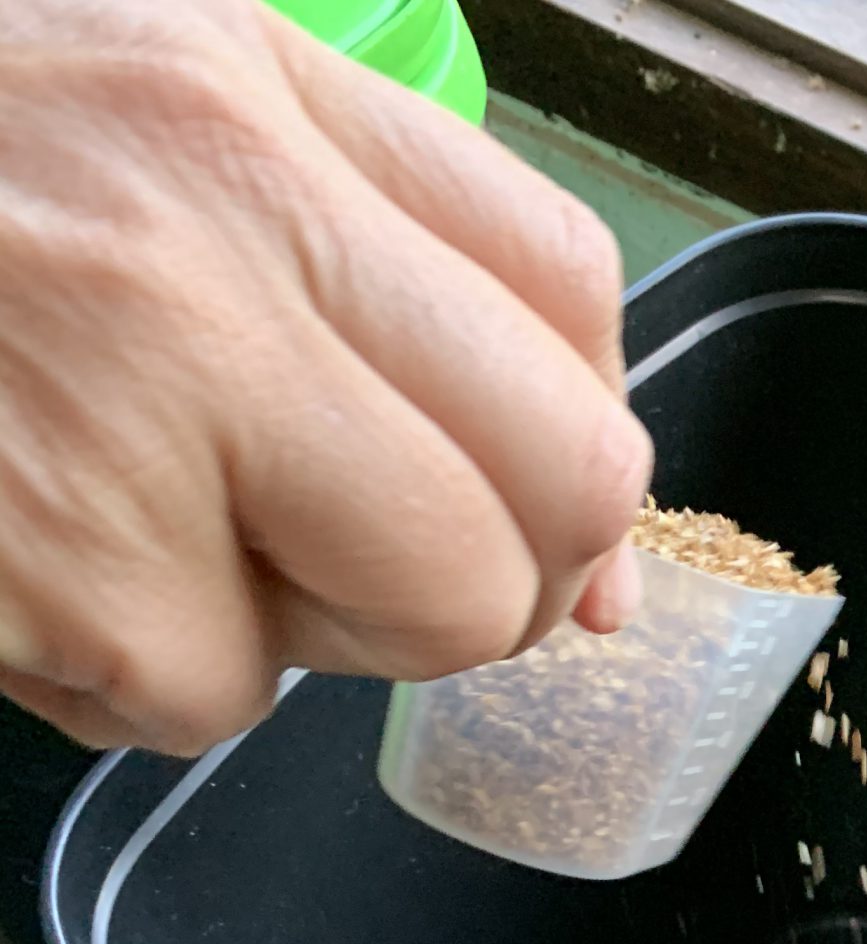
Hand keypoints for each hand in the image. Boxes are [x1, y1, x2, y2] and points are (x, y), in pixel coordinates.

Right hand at [0, 0, 652, 754]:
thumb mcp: (133, 139)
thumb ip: (368, 282)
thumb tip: (584, 555)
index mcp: (245, 93)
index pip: (569, 294)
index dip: (574, 448)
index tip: (532, 519)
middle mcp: (219, 223)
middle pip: (551, 484)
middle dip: (477, 570)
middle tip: (342, 552)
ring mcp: (141, 392)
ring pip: (412, 620)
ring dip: (303, 629)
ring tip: (143, 532)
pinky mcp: (65, 562)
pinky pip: (209, 701)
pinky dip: (129, 679)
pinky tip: (30, 568)